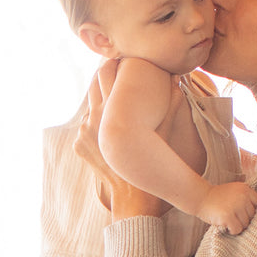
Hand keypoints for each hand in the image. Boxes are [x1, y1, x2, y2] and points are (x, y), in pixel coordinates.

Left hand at [75, 61, 165, 219]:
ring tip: (115, 95)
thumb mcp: (166, 135)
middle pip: (95, 83)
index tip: (123, 54)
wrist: (133, 202)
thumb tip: (176, 81)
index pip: (107, 73)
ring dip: (101, 97)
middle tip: (118, 65)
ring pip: (90, 104)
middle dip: (106, 73)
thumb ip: (170, 107)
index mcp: (113, 113)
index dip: (114, 60)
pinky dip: (96, 122)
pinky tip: (109, 124)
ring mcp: (84, 133)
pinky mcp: (80, 146)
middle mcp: (94, 119)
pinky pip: (86, 126)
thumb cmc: (153, 168)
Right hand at [200, 181, 256, 234]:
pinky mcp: (228, 216)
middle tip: (233, 217)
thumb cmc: (217, 197)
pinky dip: (232, 230)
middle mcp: (243, 196)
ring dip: (237, 225)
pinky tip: (225, 225)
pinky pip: (237, 229)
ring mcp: (236, 206)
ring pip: (246, 224)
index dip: (251, 210)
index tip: (243, 212)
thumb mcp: (234, 191)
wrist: (200, 197)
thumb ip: (246, 198)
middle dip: (244, 219)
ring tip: (228, 220)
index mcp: (245, 189)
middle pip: (253, 216)